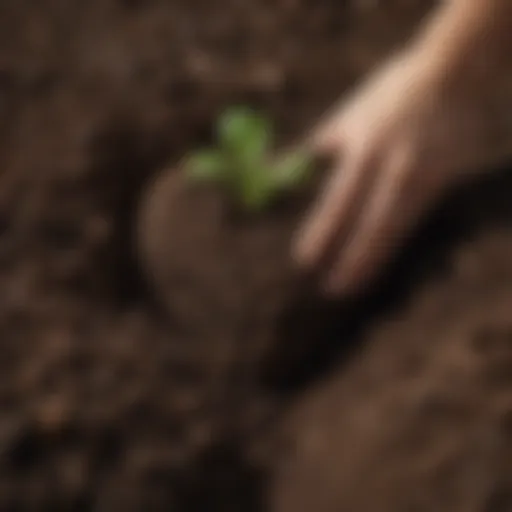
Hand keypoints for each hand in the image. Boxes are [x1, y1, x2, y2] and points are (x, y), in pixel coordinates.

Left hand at [293, 51, 462, 296]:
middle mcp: (394, 168)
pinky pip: (410, 225)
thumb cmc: (385, 97)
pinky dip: (390, 248)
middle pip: (370, 226)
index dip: (320, 233)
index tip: (304, 261)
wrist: (451, 77)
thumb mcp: (345, 118)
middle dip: (351, 261)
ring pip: (394, 232)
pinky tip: (376, 263)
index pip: (338, 201)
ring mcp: (421, 179)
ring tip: (352, 286)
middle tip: (331, 289)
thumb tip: (275, 172)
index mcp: (364, 148)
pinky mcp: (439, 186)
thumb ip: (312, 148)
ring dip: (372, 263)